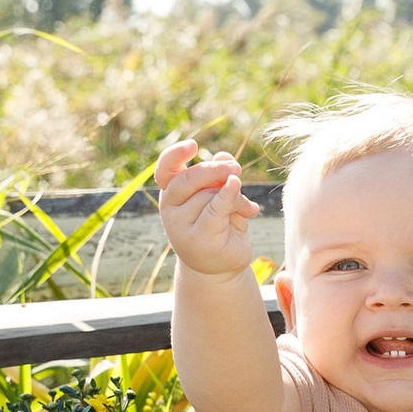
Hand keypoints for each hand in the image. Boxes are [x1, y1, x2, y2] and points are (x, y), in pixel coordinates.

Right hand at [155, 127, 262, 276]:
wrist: (221, 265)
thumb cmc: (221, 225)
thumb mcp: (221, 195)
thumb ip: (220, 175)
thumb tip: (223, 156)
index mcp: (172, 192)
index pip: (165, 169)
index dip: (176, 154)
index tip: (193, 146)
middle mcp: (170, 207)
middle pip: (189, 178)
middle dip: (215, 170)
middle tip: (237, 169)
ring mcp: (179, 225)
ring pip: (209, 194)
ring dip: (235, 196)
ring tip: (247, 209)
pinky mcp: (197, 238)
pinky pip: (215, 210)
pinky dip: (230, 199)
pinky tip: (246, 202)